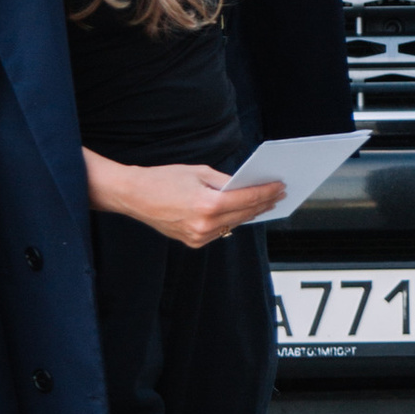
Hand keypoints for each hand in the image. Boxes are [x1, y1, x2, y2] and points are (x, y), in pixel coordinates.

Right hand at [93, 159, 284, 249]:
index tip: (280, 186)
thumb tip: (245, 186)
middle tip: (278, 194)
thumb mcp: (199, 172)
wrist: (134, 196)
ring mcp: (198, 237)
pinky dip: (230, 221)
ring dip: (249, 214)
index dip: (267, 192)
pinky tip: (241, 212)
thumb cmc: (163, 179)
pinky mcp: (192, 242)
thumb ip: (224, 181)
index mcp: (208, 205)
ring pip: (233, 225)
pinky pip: (219, 231)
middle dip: (263, 203)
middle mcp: (205, 225)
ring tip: (264, 203)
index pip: (247, 199)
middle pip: (244, 214)